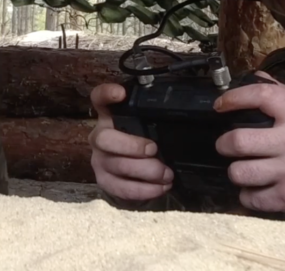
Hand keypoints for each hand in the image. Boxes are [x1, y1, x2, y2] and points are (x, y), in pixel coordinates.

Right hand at [88, 83, 173, 201]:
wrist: (130, 172)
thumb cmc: (143, 140)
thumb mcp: (146, 126)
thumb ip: (154, 120)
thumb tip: (185, 117)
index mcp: (109, 116)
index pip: (99, 98)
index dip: (107, 94)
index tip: (121, 94)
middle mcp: (100, 136)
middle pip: (104, 138)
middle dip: (132, 145)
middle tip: (154, 149)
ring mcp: (100, 160)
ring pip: (117, 165)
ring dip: (146, 171)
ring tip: (167, 174)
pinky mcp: (105, 181)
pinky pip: (121, 188)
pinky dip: (143, 190)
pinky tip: (160, 188)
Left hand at [215, 72, 284, 218]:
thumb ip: (280, 95)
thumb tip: (254, 77)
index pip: (261, 95)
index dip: (234, 98)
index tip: (220, 105)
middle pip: (238, 141)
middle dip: (224, 145)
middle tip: (226, 146)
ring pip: (239, 172)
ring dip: (237, 172)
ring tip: (245, 170)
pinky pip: (250, 198)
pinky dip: (249, 195)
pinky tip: (258, 189)